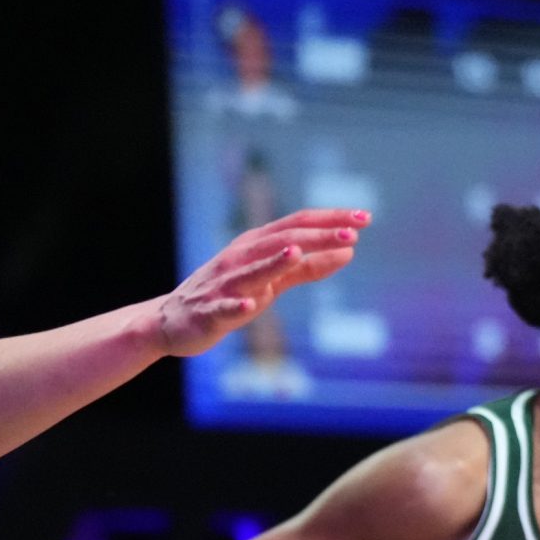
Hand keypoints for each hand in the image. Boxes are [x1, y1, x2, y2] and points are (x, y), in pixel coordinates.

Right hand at [153, 208, 366, 357]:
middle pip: (283, 241)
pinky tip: (252, 306)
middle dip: (317, 236)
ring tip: (298, 252)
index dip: (330, 220)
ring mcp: (225, 284)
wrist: (175, 321)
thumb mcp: (272, 280)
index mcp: (257, 245)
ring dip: (275, 262)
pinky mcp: (211, 311)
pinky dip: (238, 306)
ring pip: (252, 270)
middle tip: (352, 233)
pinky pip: (226, 308)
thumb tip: (349, 252)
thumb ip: (308, 267)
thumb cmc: (229, 295)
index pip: (298, 224)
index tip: (363, 218)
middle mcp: (241, 257)